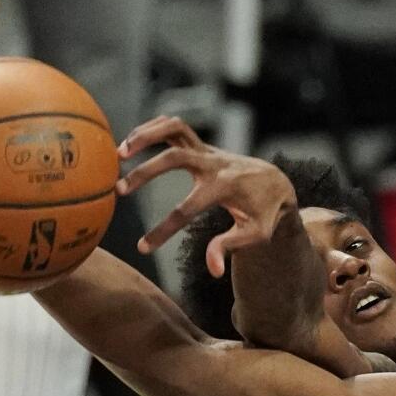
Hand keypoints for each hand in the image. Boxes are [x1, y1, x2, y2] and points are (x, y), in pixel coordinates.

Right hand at [116, 116, 297, 276]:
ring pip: (174, 128)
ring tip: (119, 152)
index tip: (142, 248)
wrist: (276, 183)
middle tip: (119, 191)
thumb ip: (231, 247)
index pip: (187, 210)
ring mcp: (207, 150)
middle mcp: (214, 163)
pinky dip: (152, 127)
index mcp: (224, 187)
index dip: (163, 231)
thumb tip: (213, 269)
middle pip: (175, 158)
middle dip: (145, 172)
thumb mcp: (255, 235)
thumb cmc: (265, 214)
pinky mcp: (202, 145)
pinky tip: (131, 141)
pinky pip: (175, 126)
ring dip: (145, 134)